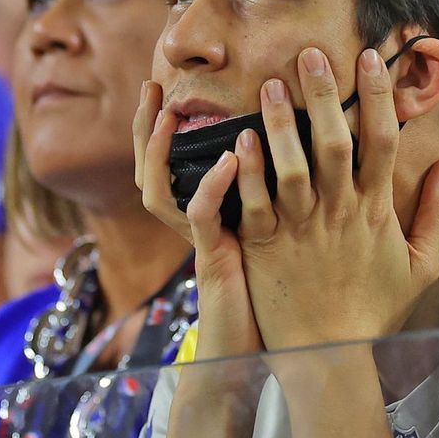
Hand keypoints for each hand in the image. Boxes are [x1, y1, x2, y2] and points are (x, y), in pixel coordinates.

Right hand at [134, 80, 262, 359]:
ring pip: (159, 192)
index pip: (168, 162)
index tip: (164, 87)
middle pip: (149, 170)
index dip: (158, 126)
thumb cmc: (275, 291)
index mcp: (204, 212)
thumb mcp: (270, 230)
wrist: (265, 350)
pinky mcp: (213, 261)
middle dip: (143, 128)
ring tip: (167, 115)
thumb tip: (294, 137)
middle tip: (151, 87)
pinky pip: (201, 219)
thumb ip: (272, 188)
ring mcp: (199, 243)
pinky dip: (211, 186)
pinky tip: (230, 159)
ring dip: (158, 152)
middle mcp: (193, 224)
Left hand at [196, 47, 438, 349]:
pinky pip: (253, 202)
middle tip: (311, 54)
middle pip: (335, 142)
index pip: (383, 142)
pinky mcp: (263, 245)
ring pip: (292, 166)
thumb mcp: (420, 264)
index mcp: (376, 210)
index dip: (379, 97)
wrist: (329, 353)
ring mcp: (300, 228)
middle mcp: (339, 212)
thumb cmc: (372, 307)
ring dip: (283, 123)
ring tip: (273, 85)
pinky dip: (247, 170)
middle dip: (325, 94)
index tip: (371, 58)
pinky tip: (240, 139)